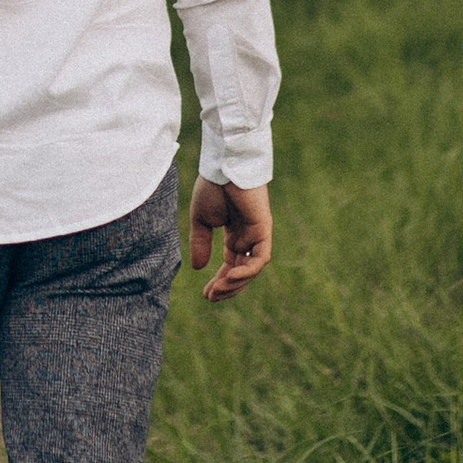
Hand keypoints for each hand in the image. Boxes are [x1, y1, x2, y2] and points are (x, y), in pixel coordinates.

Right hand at [189, 177, 271, 301]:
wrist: (223, 165)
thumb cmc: (213, 187)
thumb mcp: (201, 221)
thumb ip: (200, 243)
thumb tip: (198, 268)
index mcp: (235, 235)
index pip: (231, 266)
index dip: (219, 282)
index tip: (205, 295)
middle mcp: (248, 237)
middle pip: (242, 272)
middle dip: (227, 288)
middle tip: (210, 297)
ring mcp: (257, 234)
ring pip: (252, 269)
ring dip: (235, 284)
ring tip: (217, 290)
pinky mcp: (264, 229)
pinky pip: (260, 259)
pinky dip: (247, 272)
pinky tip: (229, 277)